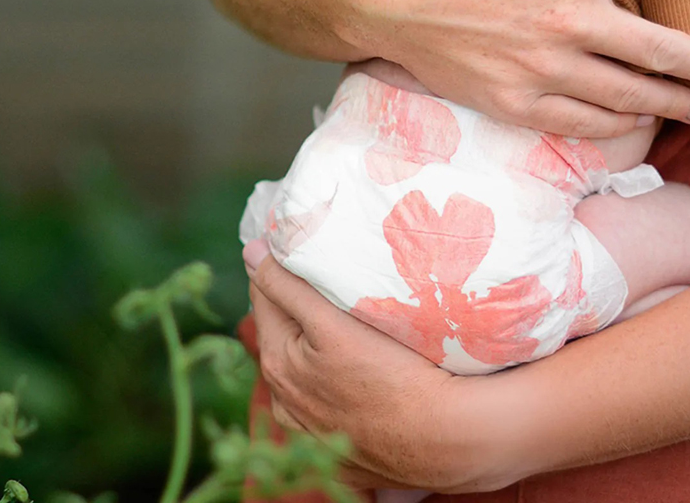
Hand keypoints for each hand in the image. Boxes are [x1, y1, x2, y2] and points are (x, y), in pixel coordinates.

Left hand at [245, 244, 520, 493]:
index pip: (264, 294)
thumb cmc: (390, 375)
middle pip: (284, 329)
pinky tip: (360, 368)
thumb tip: (250, 252)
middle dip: (301, 302)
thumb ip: (287, 288)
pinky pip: (327, 397)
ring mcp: (310, 427)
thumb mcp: (331, 323)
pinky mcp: (338, 445)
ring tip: (350, 320)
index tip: (304, 244)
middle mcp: (284, 399)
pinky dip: (335, 377)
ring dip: (317, 340)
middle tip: (334, 277)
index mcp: (276, 362)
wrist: (439, 438)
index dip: (280, 265)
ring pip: (305, 363)